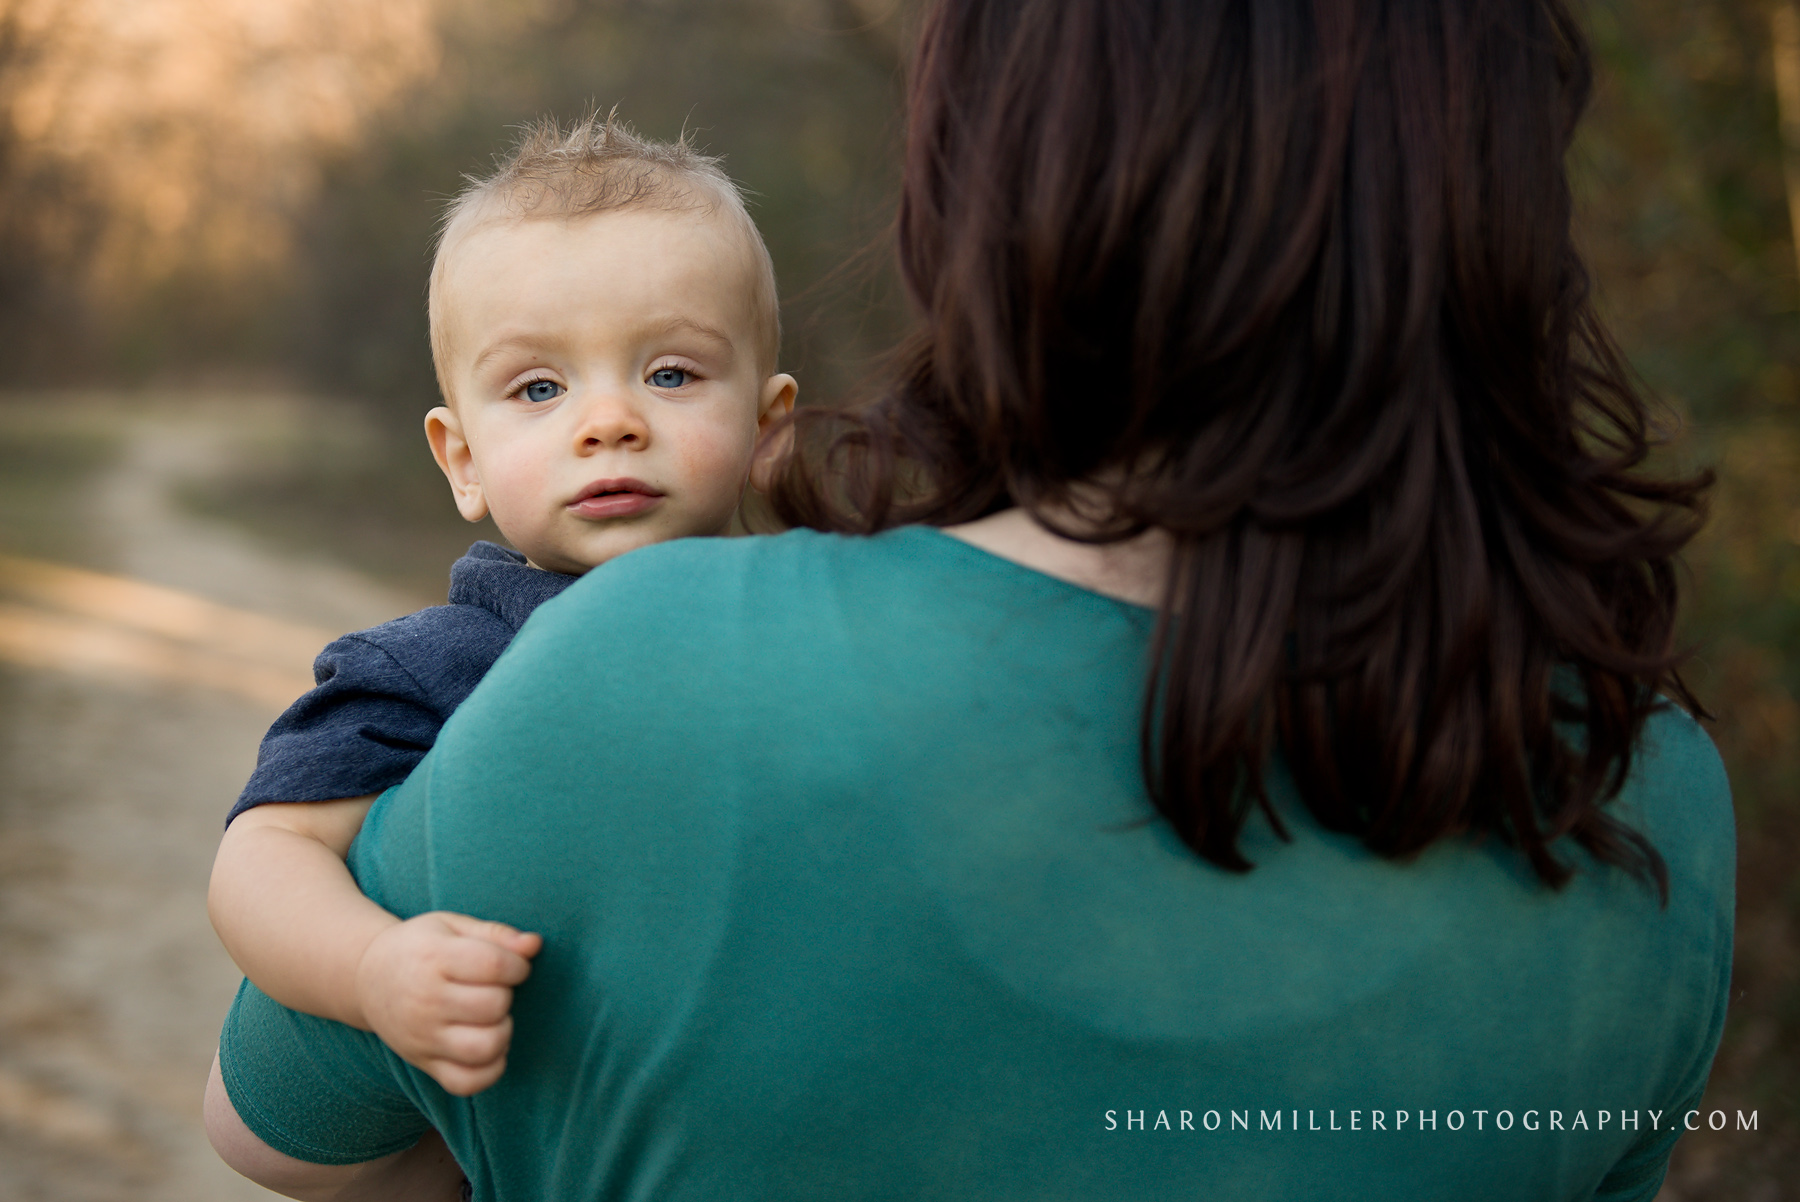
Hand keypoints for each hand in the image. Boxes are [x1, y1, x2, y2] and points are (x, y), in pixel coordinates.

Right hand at [353, 912, 541, 1096]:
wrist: (366, 978)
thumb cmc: (421, 947)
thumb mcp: (452, 926)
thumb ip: (496, 934)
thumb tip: (534, 945)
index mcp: (434, 958)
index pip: (494, 965)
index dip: (519, 965)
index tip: (514, 966)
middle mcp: (425, 1000)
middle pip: (493, 1006)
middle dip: (507, 996)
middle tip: (496, 989)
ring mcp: (422, 1037)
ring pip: (484, 1047)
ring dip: (503, 1033)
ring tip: (494, 1019)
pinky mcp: (424, 1063)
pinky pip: (466, 1082)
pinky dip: (490, 1070)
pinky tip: (490, 1047)